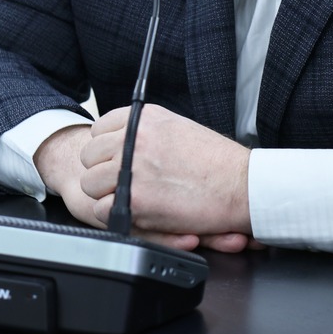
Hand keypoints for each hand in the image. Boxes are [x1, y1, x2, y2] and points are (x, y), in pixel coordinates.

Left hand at [75, 105, 258, 250]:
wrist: (243, 186)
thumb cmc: (218, 162)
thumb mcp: (179, 127)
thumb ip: (148, 130)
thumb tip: (125, 135)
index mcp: (143, 119)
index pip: (99, 129)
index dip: (106, 148)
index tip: (115, 159)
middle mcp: (134, 138)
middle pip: (89, 155)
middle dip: (102, 170)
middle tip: (121, 182)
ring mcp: (132, 168)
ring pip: (91, 182)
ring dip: (106, 193)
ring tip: (130, 198)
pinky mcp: (136, 198)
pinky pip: (102, 207)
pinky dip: (114, 214)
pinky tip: (134, 212)